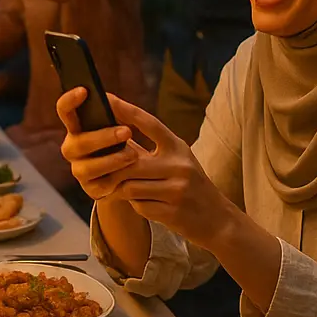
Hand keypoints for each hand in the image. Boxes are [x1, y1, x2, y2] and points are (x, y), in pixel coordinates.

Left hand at [57, 89, 230, 247]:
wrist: (217, 219)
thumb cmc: (189, 185)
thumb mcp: (176, 161)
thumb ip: (148, 150)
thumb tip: (113, 134)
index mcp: (178, 147)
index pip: (149, 123)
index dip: (126, 109)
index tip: (106, 97)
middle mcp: (180, 165)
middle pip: (130, 162)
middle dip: (112, 168)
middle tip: (99, 170)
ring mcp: (177, 189)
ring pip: (130, 187)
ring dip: (122, 190)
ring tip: (121, 189)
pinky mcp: (173, 212)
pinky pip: (139, 206)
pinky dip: (136, 205)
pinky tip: (143, 204)